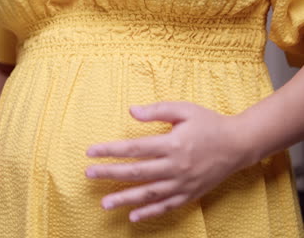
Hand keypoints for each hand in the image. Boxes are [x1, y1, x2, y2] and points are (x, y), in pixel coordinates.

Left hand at [85, 102, 254, 221]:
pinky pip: (167, 206)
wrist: (239, 144)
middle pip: (137, 172)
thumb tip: (130, 110)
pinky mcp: (190, 194)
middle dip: (110, 173)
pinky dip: (150, 213)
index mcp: (172, 143)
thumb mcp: (184, 110)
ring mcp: (183, 183)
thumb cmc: (209, 123)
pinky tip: (133, 217)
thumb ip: (156, 110)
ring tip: (104, 203)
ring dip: (125, 199)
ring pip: (149, 193)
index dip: (110, 150)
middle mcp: (176, 166)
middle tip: (89, 175)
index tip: (90, 152)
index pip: (134, 148)